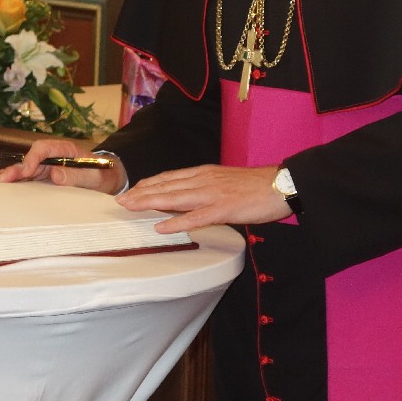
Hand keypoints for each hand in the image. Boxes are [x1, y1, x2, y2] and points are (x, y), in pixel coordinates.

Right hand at [0, 138, 127, 195]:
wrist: (111, 178)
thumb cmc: (105, 175)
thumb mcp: (96, 176)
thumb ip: (77, 174)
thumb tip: (55, 174)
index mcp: (66, 150)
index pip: (44, 149)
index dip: (33, 158)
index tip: (27, 171)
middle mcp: (54, 156)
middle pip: (30, 158)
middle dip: (16, 168)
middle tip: (1, 179)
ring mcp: (49, 166)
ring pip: (27, 168)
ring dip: (11, 174)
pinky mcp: (47, 177)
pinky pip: (29, 178)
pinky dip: (17, 182)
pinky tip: (3, 185)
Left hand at [115, 164, 290, 233]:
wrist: (281, 184)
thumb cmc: (256, 186)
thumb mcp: (225, 181)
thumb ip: (206, 188)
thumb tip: (189, 198)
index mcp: (205, 173)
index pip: (170, 177)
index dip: (149, 184)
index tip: (132, 190)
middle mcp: (204, 180)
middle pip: (166, 186)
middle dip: (141, 193)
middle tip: (121, 200)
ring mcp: (212, 194)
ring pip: (174, 198)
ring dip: (150, 202)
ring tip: (130, 207)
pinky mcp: (223, 209)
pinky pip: (195, 217)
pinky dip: (176, 222)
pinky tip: (161, 227)